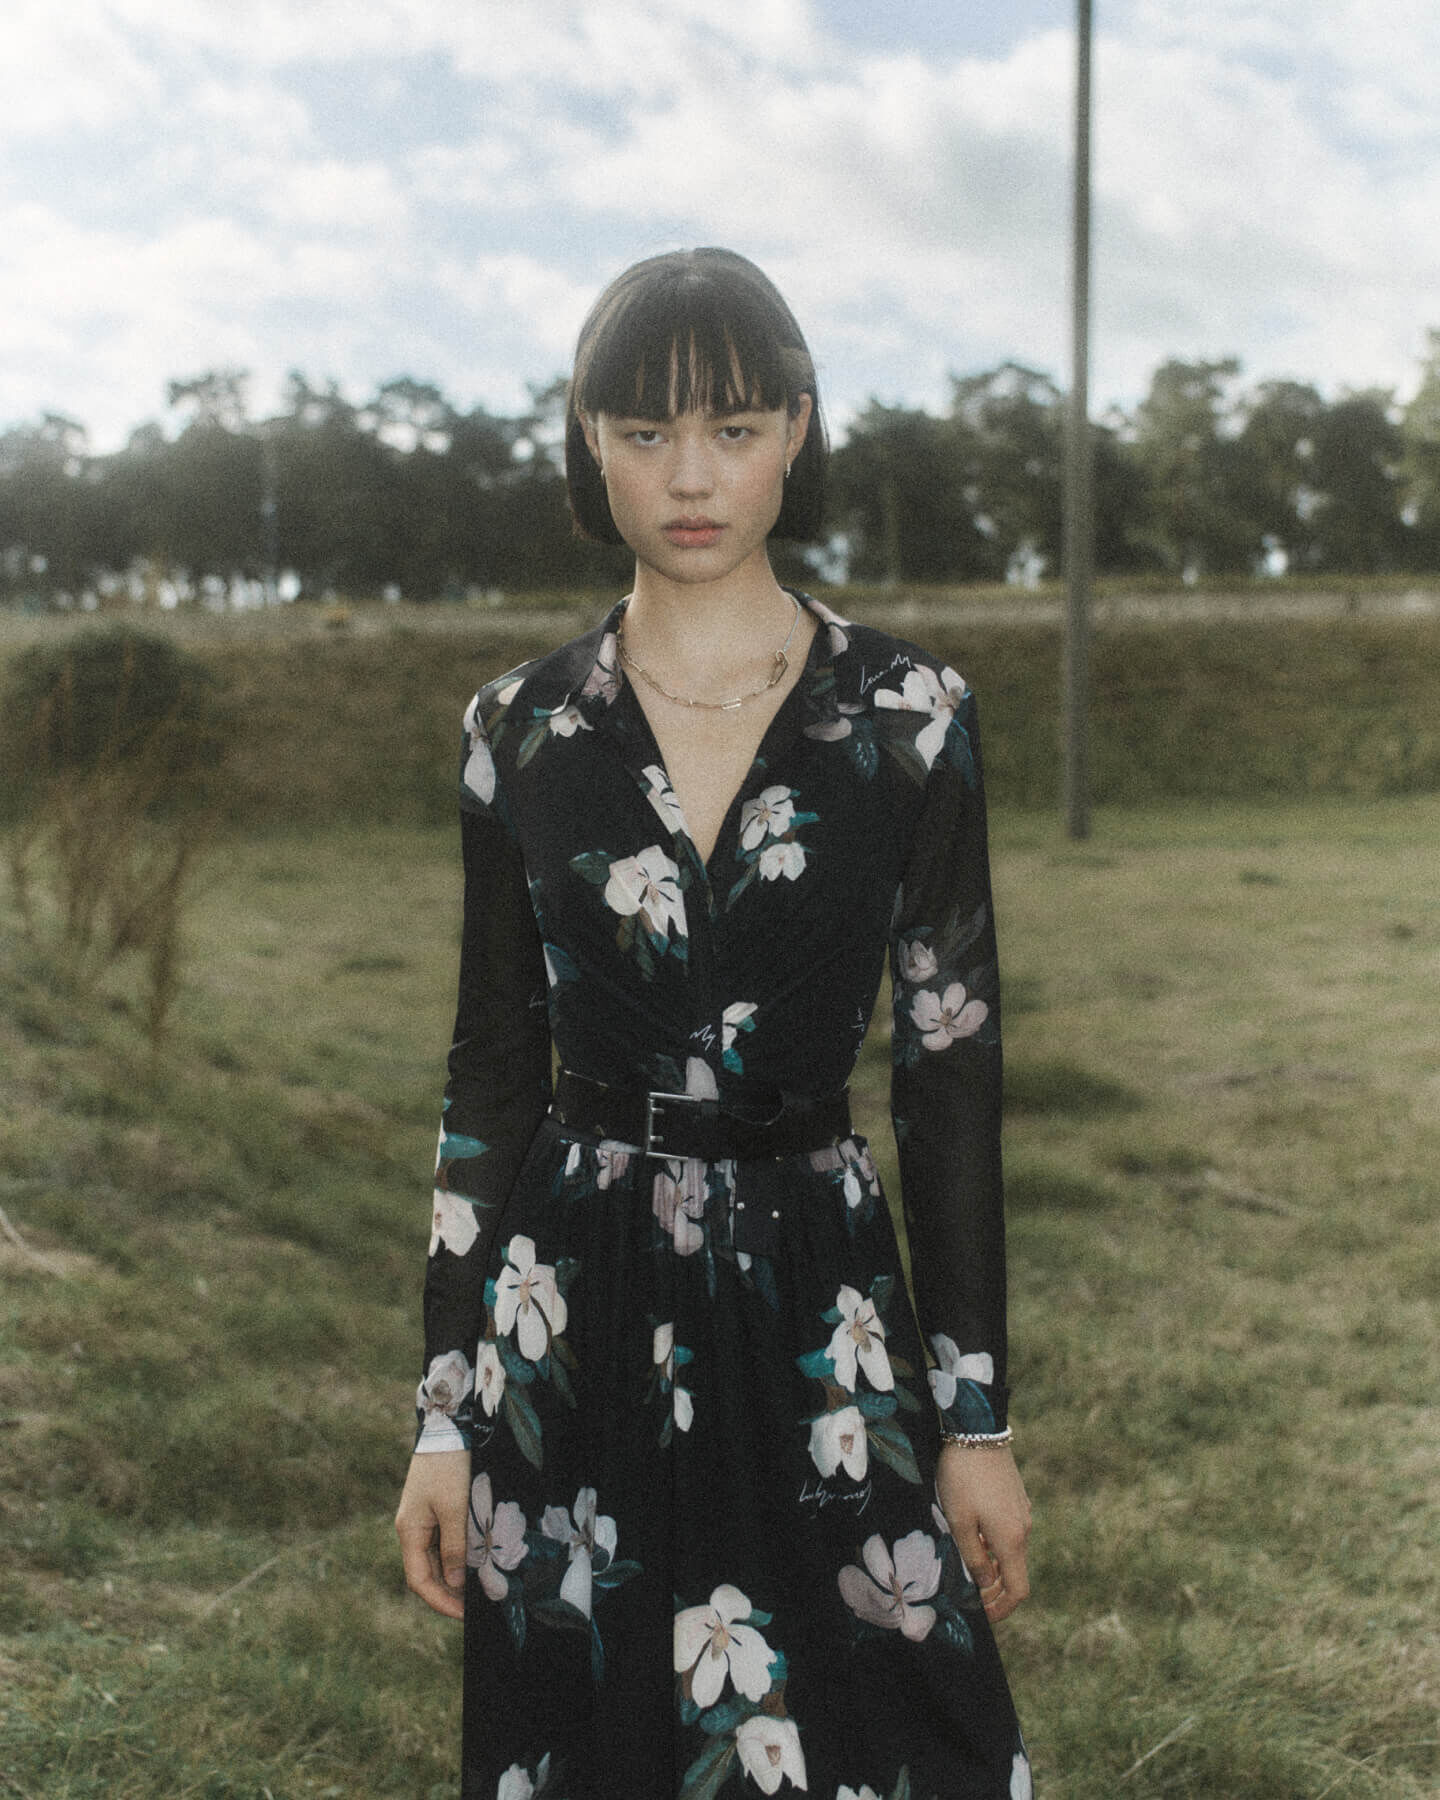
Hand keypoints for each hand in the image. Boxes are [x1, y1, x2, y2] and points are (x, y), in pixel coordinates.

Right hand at [395, 1448, 470, 1619]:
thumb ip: (454, 1547)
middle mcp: (411, 1530)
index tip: (463, 1616)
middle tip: (475, 1608)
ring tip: (478, 1591)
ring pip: (436, 1560)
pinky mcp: (433, 1511)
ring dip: (453, 1577)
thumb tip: (454, 1584)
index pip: (419, 1580)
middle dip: (448, 1594)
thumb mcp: (454, 1508)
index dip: (440, 1602)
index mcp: (410, 1532)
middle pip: (427, 1573)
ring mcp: (422, 1520)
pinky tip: (473, 1563)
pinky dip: (457, 1557)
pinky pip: (442, 1543)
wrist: (447, 1428)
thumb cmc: (448, 1467)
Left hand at [935, 1443, 1031, 1623]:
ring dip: (994, 1564)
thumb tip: (986, 1586)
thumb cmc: (963, 1477)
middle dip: (995, 1588)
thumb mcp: (960, 1520)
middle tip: (969, 1592)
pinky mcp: (1017, 1497)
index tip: (984, 1614)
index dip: (1003, 1608)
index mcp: (1012, 1540)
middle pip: (1015, 1571)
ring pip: (1011, 1550)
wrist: (978, 1430)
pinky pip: (1009, 1531)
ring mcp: (1023, 1511)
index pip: (1019, 1590)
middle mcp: (1024, 1529)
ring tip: (966, 1561)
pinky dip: (995, 1543)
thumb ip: (974, 1558)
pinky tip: (973, 1533)